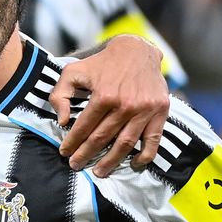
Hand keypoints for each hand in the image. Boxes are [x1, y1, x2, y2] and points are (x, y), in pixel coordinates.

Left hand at [51, 34, 169, 176]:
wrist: (137, 50)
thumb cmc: (102, 63)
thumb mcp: (74, 72)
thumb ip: (60, 95)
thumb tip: (62, 121)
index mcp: (103, 96)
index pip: (84, 127)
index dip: (72, 142)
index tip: (64, 152)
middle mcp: (125, 105)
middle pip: (102, 139)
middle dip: (86, 155)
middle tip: (76, 165)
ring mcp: (144, 110)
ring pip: (125, 144)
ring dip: (111, 161)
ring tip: (99, 172)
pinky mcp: (160, 111)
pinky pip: (153, 140)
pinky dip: (144, 155)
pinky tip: (134, 164)